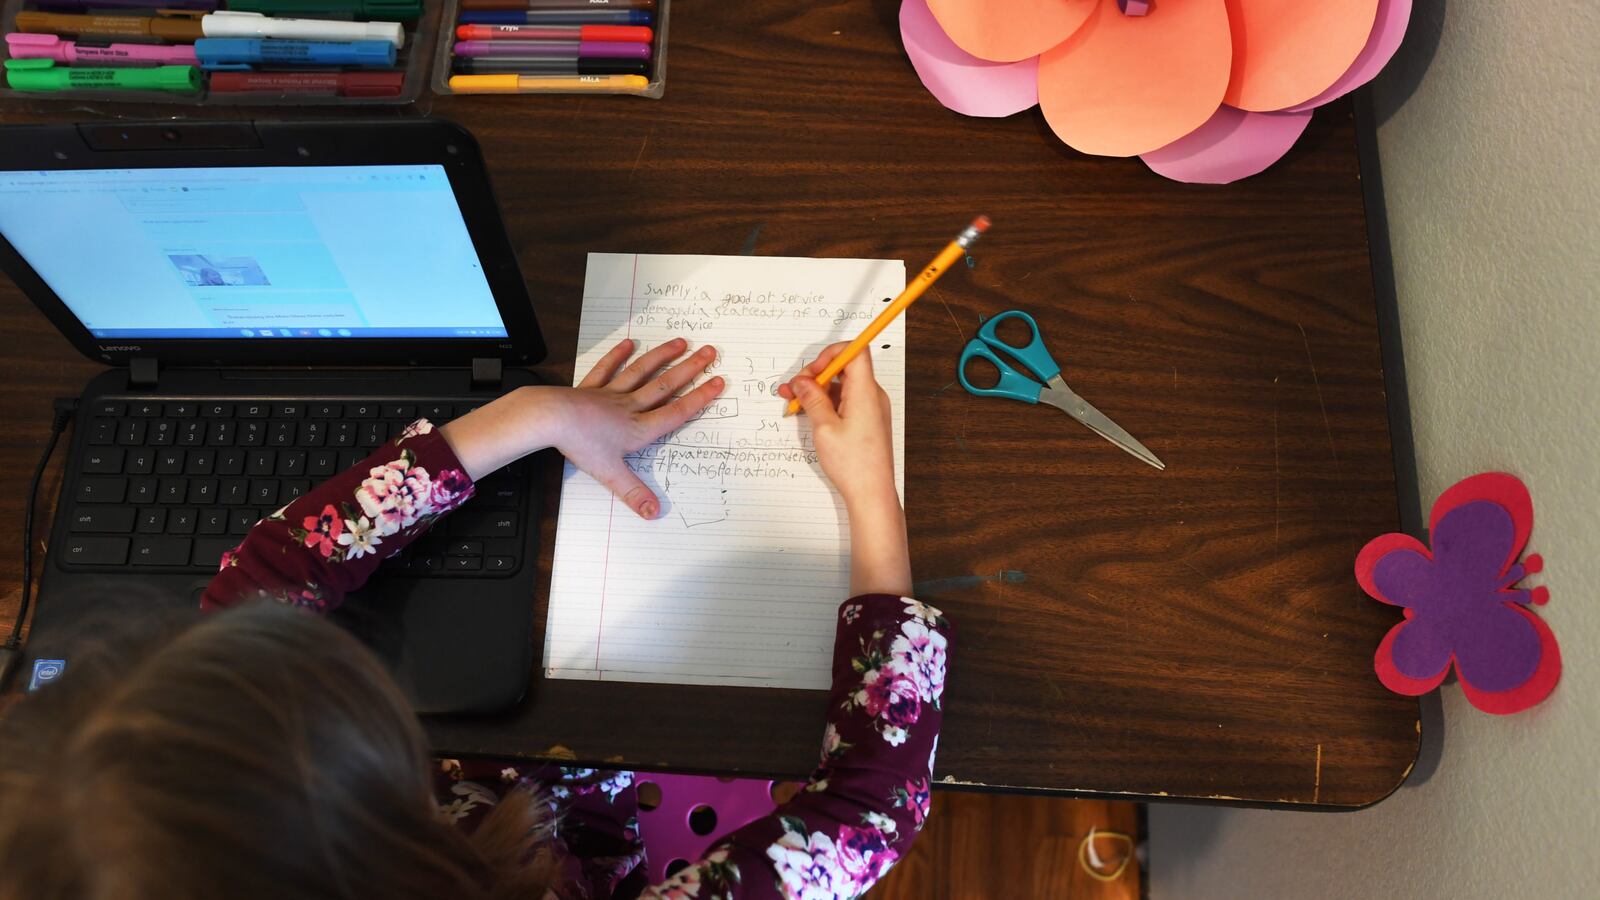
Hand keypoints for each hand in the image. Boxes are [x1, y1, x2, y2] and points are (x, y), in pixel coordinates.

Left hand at [555, 338, 723, 518]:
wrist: (551, 418)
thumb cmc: (580, 444)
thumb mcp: (610, 474)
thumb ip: (634, 493)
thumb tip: (654, 512)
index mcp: (638, 429)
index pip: (676, 413)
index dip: (699, 398)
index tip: (718, 382)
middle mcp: (629, 407)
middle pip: (665, 386)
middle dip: (689, 369)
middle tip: (709, 351)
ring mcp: (610, 394)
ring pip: (642, 372)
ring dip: (662, 357)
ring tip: (680, 343)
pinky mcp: (590, 388)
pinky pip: (607, 369)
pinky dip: (619, 356)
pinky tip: (629, 343)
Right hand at [779, 343, 909, 595]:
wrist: (872, 493)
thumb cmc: (854, 464)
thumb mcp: (824, 428)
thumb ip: (812, 399)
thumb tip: (802, 381)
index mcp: (865, 392)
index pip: (855, 351)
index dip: (830, 353)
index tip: (811, 371)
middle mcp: (872, 396)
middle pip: (844, 368)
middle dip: (816, 374)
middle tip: (793, 389)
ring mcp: (871, 408)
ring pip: (842, 386)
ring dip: (817, 391)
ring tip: (794, 403)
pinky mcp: (867, 420)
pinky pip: (846, 400)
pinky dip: (827, 403)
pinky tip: (809, 414)